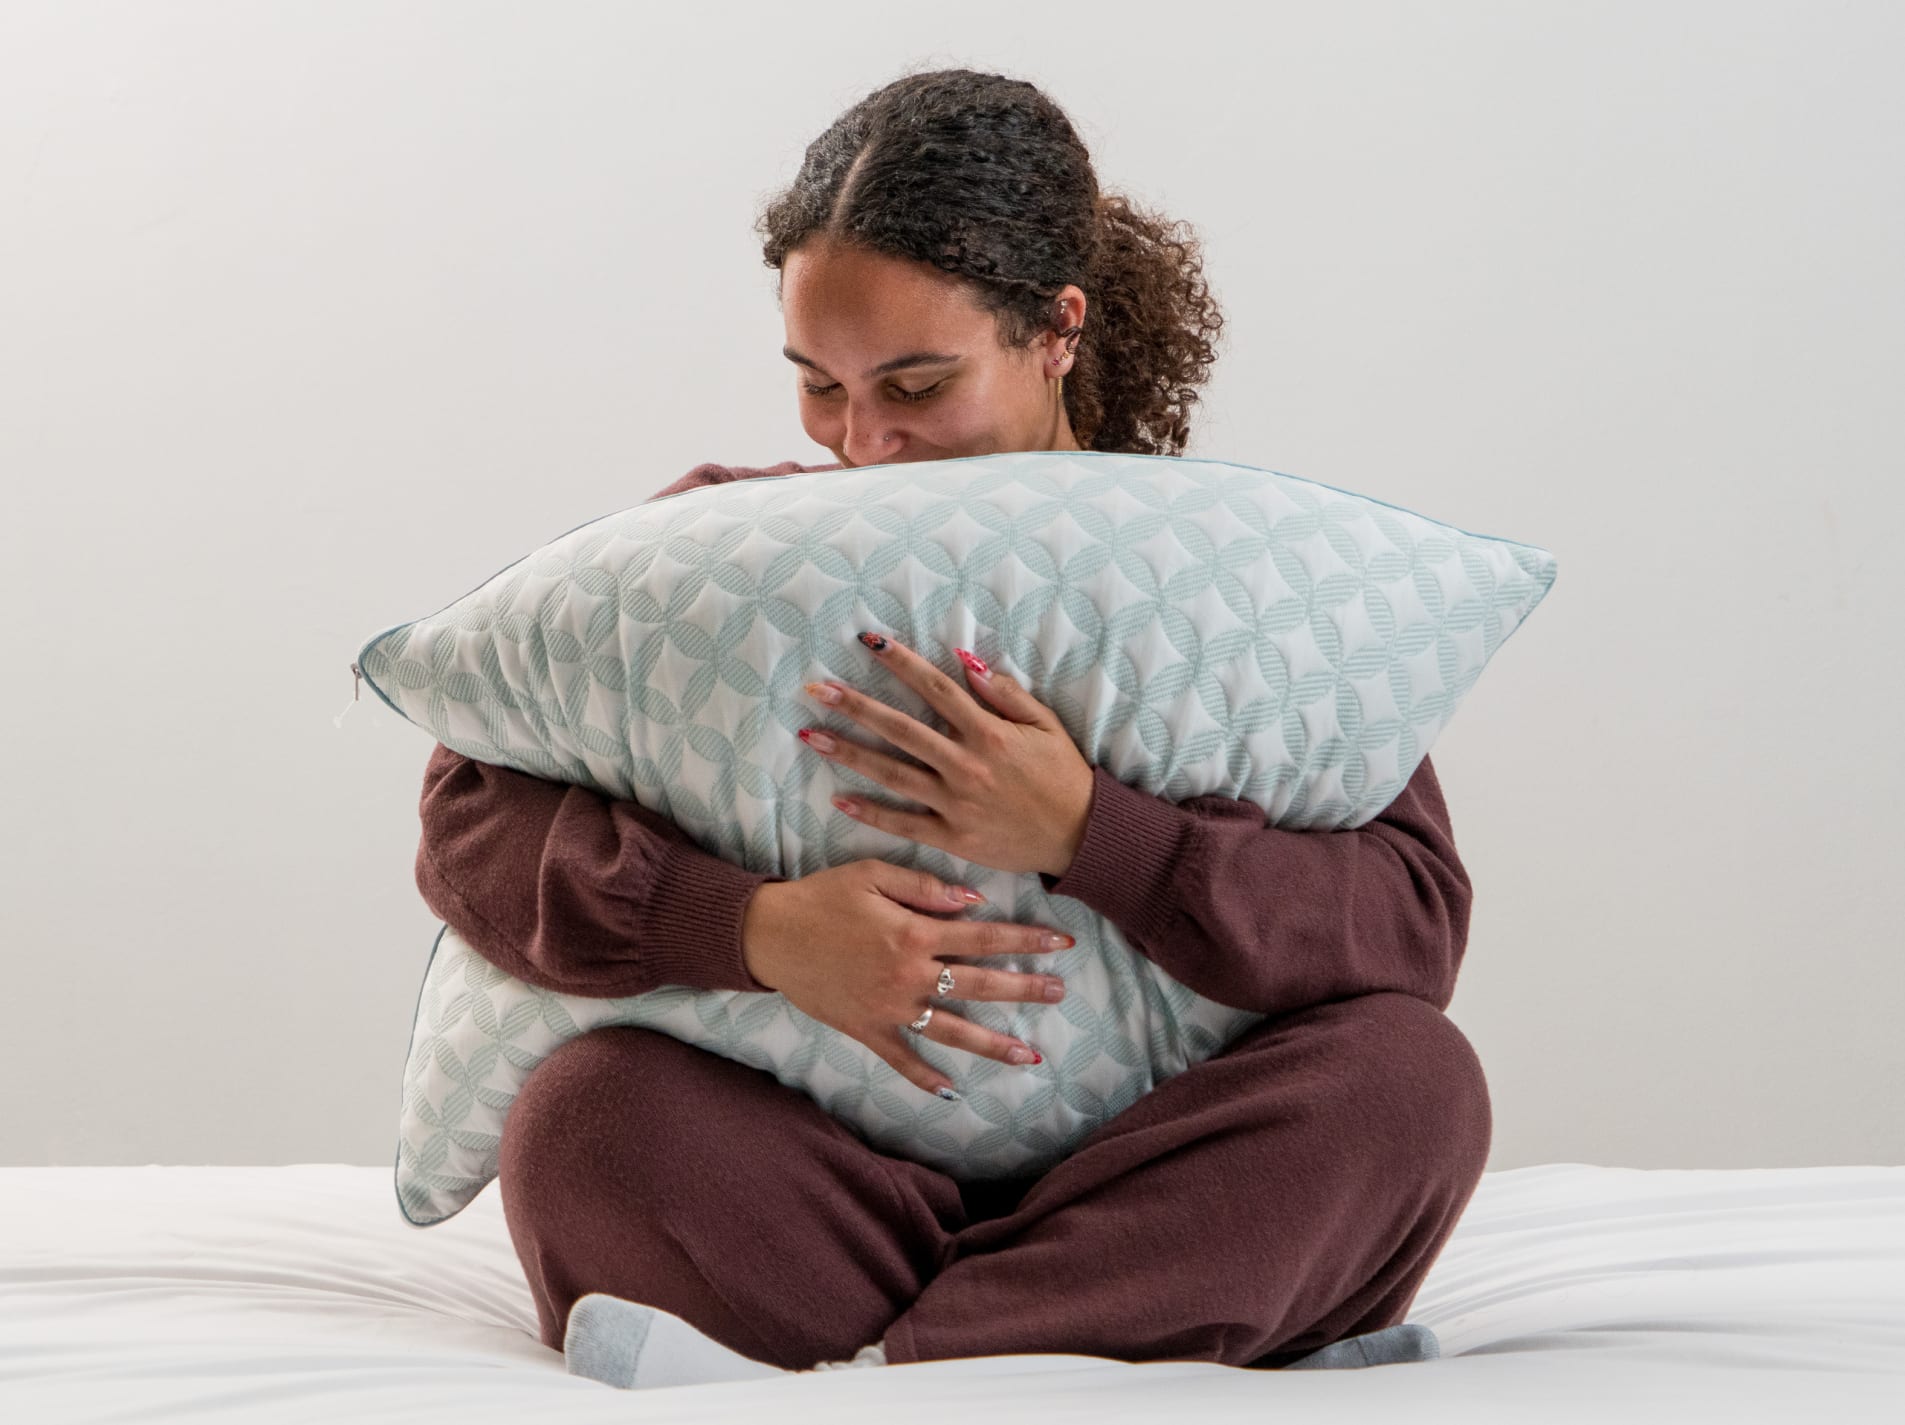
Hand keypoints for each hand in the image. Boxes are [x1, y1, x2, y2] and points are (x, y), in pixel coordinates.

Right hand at [740, 862, 1072, 1098]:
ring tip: (1029, 1054)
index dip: (1025, 941)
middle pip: (980, 985)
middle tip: (1059, 993)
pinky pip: (901, 1059)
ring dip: (992, 1043)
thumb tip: (974, 901)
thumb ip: (925, 888)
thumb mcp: (873, 874)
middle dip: (1024, 989)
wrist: (769, 934)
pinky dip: (925, 1077)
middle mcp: (909, 976)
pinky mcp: (866, 1030)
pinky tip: (952, 1091)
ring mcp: (889, 1008)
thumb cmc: (821, 897)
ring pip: (951, 1030)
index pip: (984, 939)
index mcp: (914, 934)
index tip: (1061, 944)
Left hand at [797, 634, 1095, 878]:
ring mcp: (956, 803)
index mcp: (989, 733)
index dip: (900, 662)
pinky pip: (904, 823)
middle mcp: (966, 765)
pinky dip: (870, 812)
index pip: (935, 688)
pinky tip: (838, 798)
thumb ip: (1006, 694)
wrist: (1080, 836)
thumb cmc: (1064, 775)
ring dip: (850, 753)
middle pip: (901, 729)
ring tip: (812, 735)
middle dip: (855, 706)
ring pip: (892, 773)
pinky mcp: (953, 837)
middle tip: (817, 688)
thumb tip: (966, 662)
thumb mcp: (1045, 725)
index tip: (869, 641)